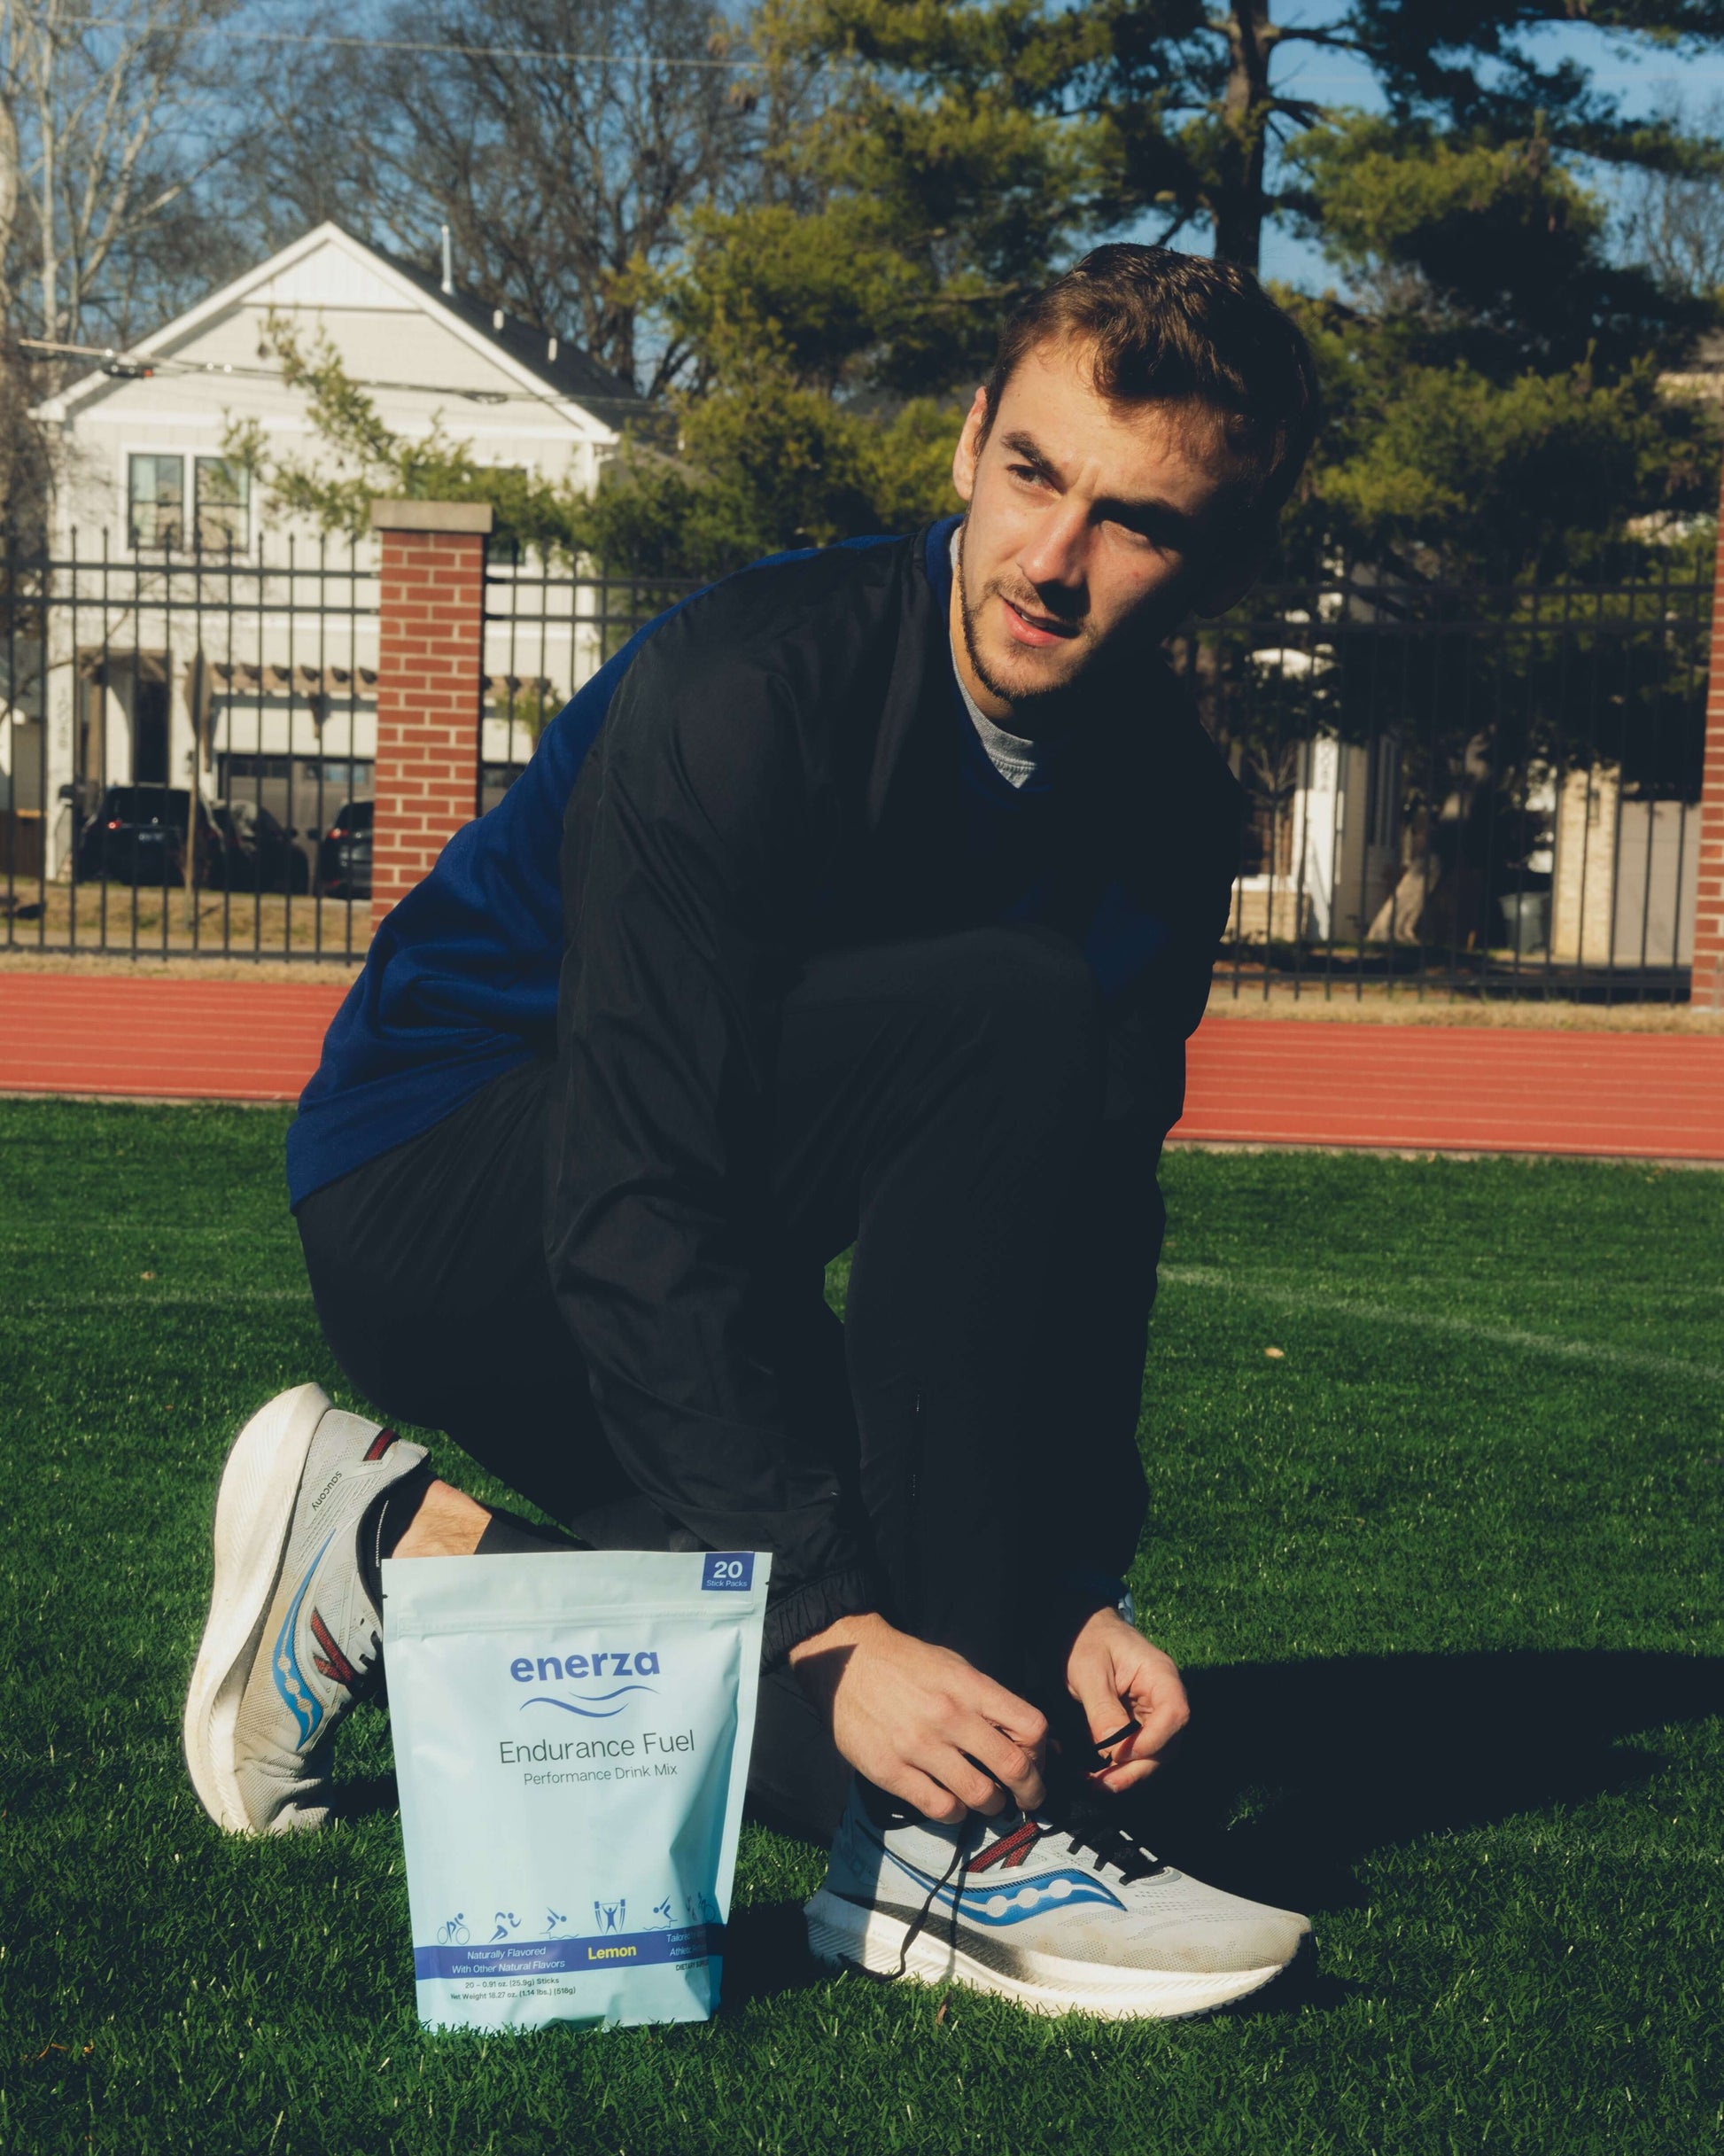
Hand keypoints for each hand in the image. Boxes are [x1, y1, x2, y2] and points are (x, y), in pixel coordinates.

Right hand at [788, 1611, 1046, 1822]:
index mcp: (970, 1687)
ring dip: (992, 1805)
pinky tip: (953, 1804)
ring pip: (979, 1795)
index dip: (1042, 1752)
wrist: (847, 1663)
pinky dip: (955, 1814)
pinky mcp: (891, 1771)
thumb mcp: (955, 1666)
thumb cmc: (908, 1664)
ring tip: (988, 1801)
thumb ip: (989, 1700)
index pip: (1030, 1726)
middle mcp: (949, 1716)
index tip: (1036, 1762)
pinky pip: (940, 1807)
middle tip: (1028, 1799)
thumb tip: (1026, 1737)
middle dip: (1030, 1791)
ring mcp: (919, 1746)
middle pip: (1013, 1767)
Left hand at [1063, 1606, 1188, 1793]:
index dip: (1152, 1742)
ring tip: (1096, 1785)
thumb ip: (1103, 1710)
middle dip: (1137, 1768)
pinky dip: (1118, 1765)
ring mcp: (1150, 1709)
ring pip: (1153, 1752)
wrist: (1073, 1621)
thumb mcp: (1087, 1670)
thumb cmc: (1081, 1637)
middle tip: (1102, 1785)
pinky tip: (1095, 1774)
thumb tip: (1113, 1752)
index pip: (1175, 1715)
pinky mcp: (1136, 1720)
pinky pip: (1135, 1748)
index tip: (1118, 1756)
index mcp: (1159, 1674)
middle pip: (1167, 1743)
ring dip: (1127, 1773)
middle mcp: (1162, 1695)